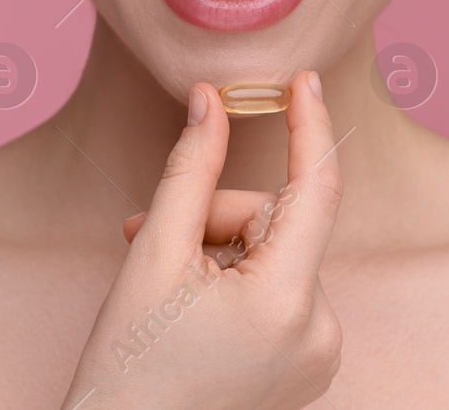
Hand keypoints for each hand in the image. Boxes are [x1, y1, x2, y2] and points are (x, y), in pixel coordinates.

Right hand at [59, 69, 343, 409]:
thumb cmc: (128, 369)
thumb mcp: (152, 256)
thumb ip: (189, 171)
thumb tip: (211, 100)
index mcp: (287, 303)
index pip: (315, 188)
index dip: (308, 125)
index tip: (302, 78)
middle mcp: (320, 332)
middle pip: (278, 223)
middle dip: (216, 217)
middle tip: (148, 237)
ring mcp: (318, 356)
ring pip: (275, 255)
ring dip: (219, 251)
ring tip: (163, 282)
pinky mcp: (307, 369)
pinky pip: (279, 292)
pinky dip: (236, 282)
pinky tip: (191, 308)